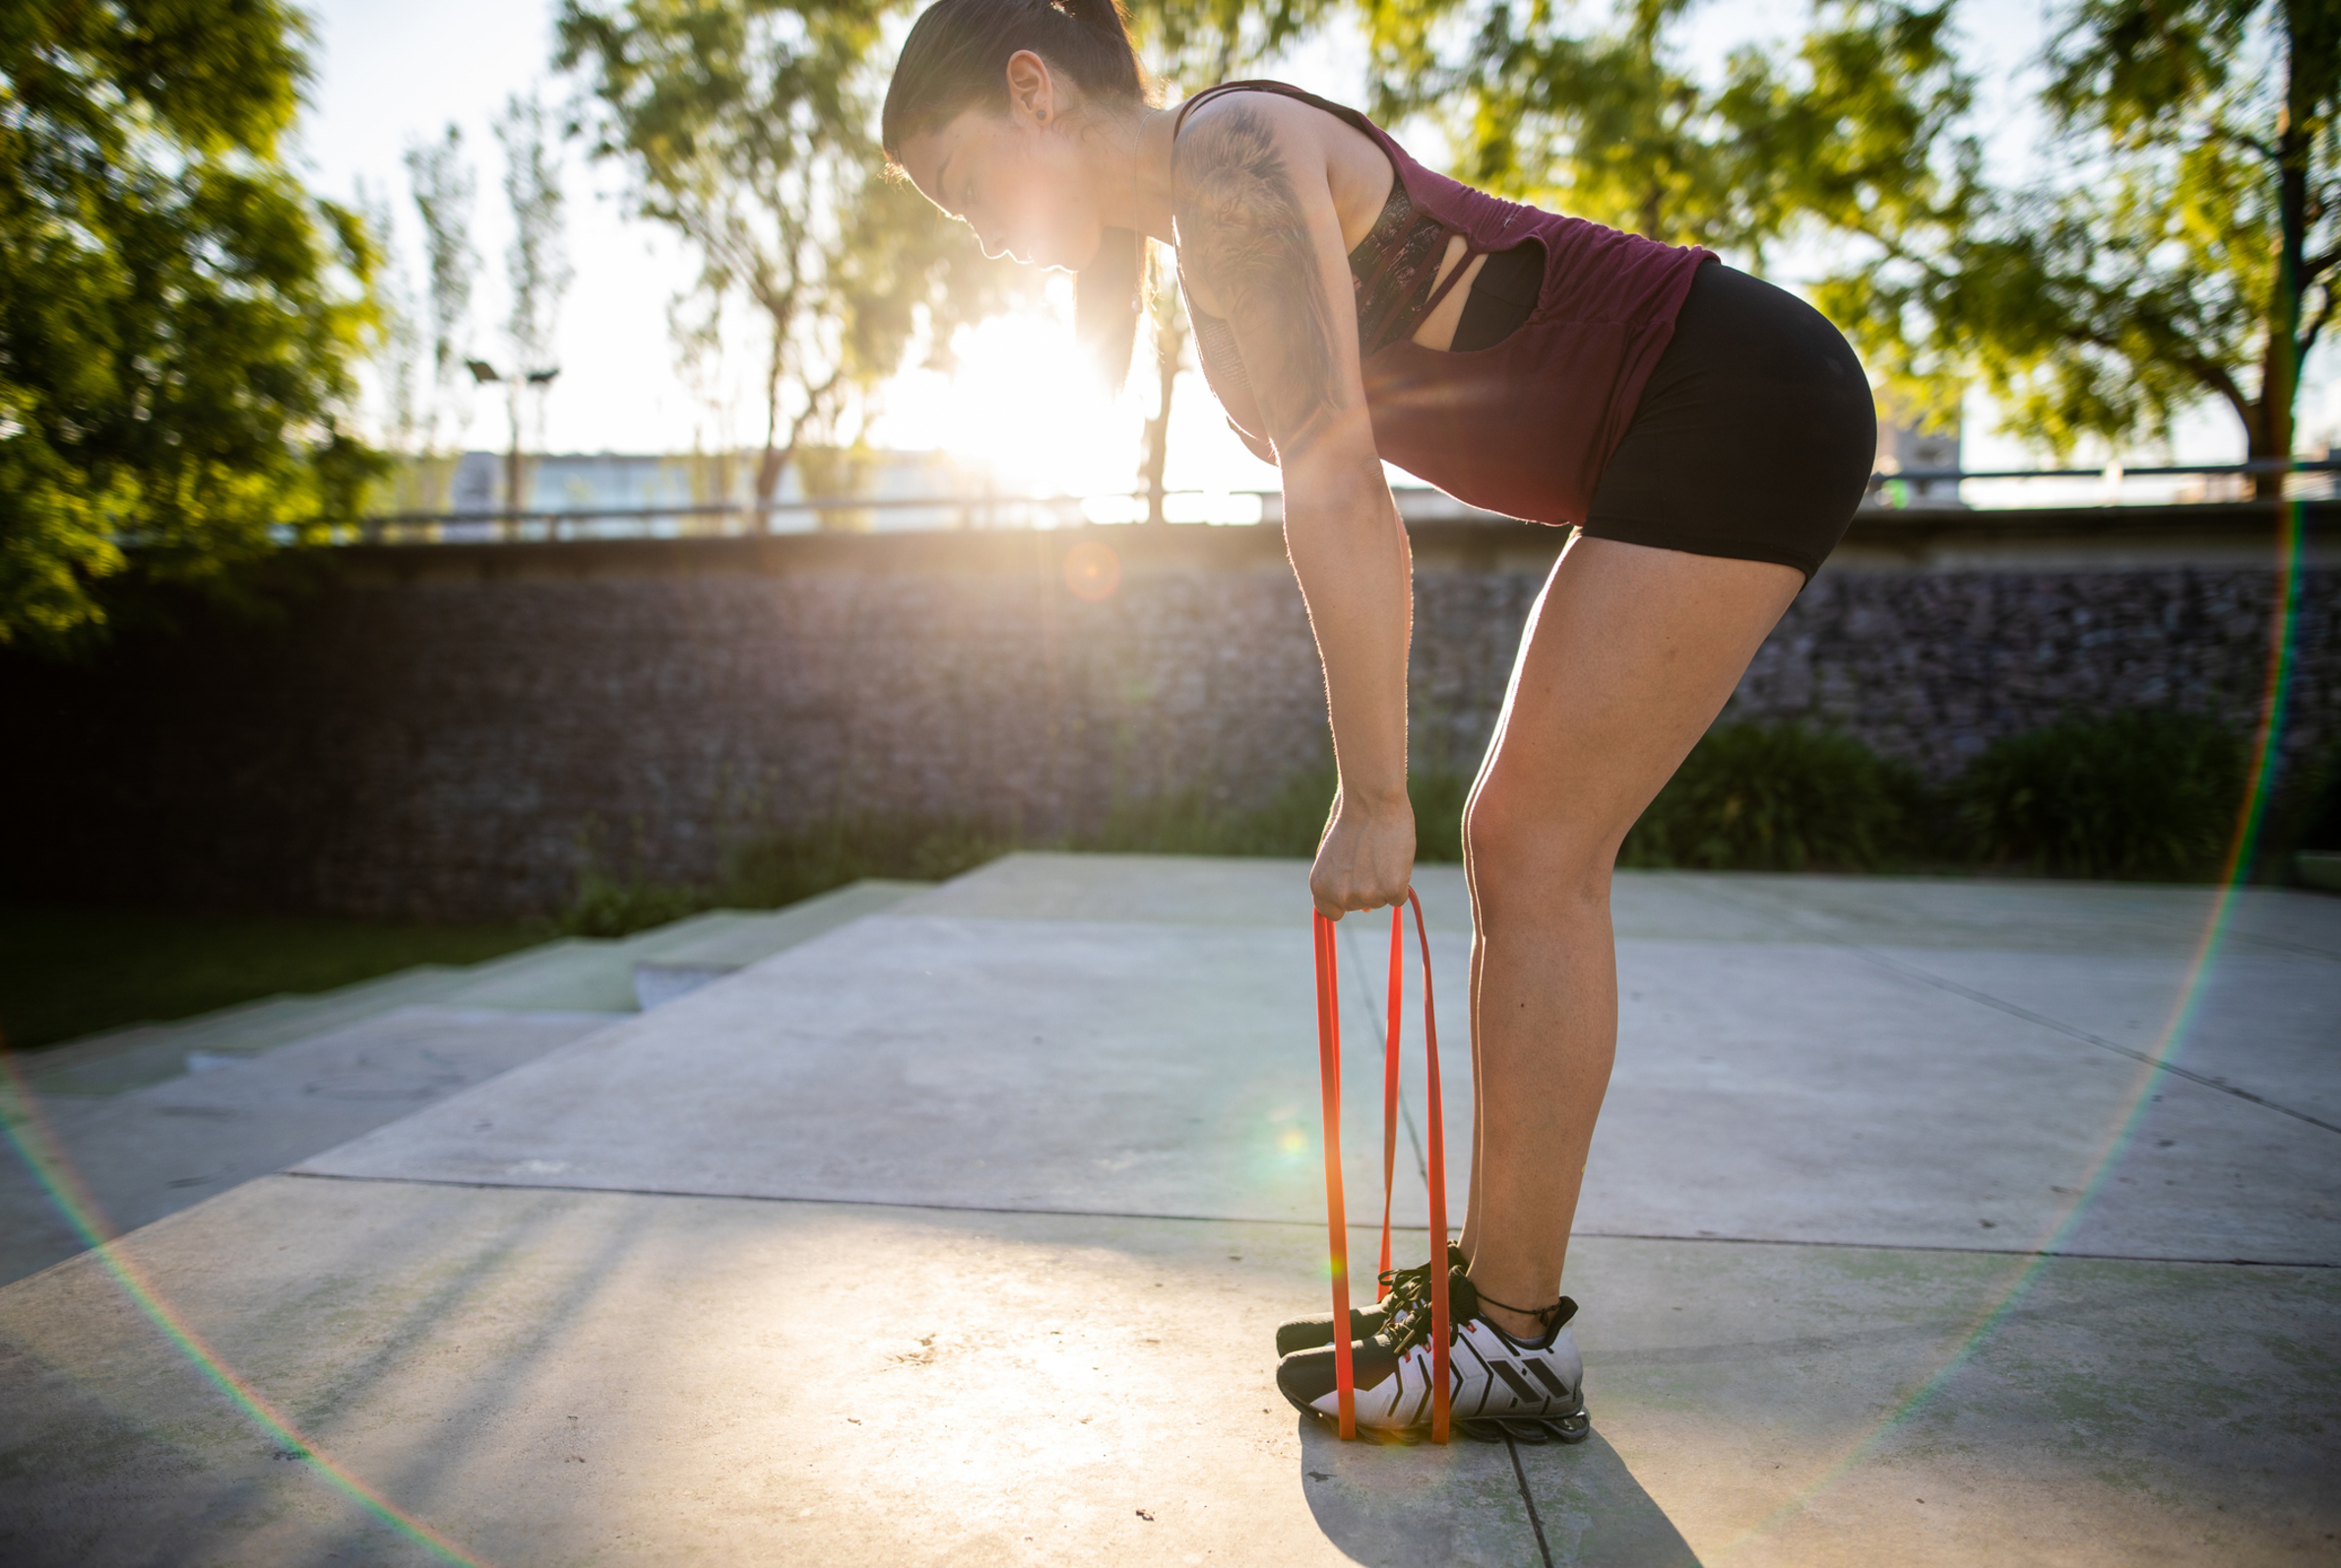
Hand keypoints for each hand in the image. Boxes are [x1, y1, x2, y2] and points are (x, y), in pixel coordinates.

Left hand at [1309, 788, 1415, 919]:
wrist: (1371, 801)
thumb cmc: (1351, 818)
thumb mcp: (1331, 851)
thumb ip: (1337, 879)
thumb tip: (1360, 908)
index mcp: (1320, 886)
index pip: (1331, 913)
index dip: (1344, 900)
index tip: (1353, 884)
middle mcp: (1340, 896)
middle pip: (1360, 906)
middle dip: (1366, 887)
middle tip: (1370, 857)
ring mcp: (1367, 895)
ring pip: (1381, 901)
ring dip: (1384, 883)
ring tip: (1380, 853)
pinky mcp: (1391, 890)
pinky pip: (1400, 898)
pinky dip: (1401, 882)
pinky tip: (1394, 859)